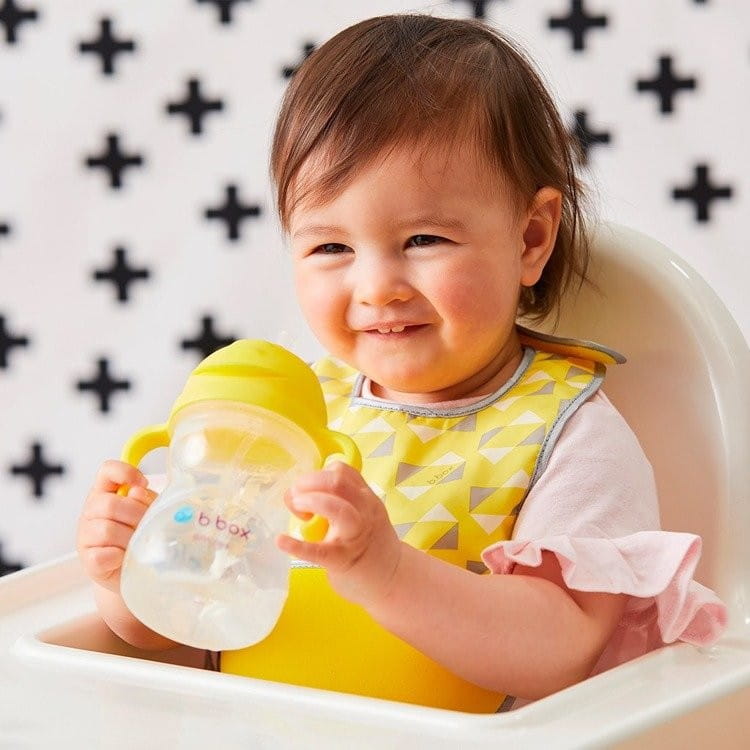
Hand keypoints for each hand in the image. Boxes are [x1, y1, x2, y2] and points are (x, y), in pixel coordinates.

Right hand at [76, 460, 157, 592]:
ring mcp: (86, 536)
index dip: (124, 472)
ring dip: (129, 538)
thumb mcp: (147, 512)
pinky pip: (102, 555)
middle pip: (109, 504)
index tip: (142, 483)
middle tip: (147, 525)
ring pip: (107, 530)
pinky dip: (119, 557)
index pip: (107, 471)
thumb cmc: (141, 535)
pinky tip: (125, 557)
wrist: (136, 569)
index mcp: (106, 493)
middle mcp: (91, 511)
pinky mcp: (88, 560)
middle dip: (136, 515)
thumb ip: (145, 499)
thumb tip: (138, 490)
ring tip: (138, 543)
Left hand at [276, 461, 402, 608]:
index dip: (316, 475)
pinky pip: (320, 551)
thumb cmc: (369, 544)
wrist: (392, 579)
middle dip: (309, 483)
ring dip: (311, 502)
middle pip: (337, 481)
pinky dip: (298, 546)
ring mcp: (355, 535)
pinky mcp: (343, 560)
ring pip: (338, 508)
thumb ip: (337, 501)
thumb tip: (297, 495)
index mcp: (365, 497)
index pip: (341, 471)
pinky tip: (281, 541)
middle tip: (295, 497)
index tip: (304, 490)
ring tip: (298, 511)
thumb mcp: (362, 514)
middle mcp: (364, 511)